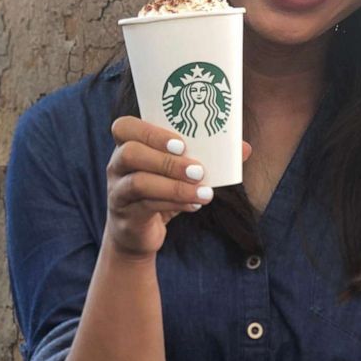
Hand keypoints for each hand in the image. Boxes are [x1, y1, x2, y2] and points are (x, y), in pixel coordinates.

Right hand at [106, 116, 251, 257]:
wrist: (138, 233)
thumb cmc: (161, 192)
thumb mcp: (181, 173)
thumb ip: (208, 157)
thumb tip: (243, 148)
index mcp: (129, 145)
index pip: (126, 127)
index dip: (151, 132)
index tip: (182, 143)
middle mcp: (117, 165)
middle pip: (130, 152)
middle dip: (167, 160)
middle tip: (198, 170)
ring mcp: (118, 190)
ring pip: (139, 182)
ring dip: (175, 186)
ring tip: (204, 192)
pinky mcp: (126, 214)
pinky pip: (146, 206)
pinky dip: (175, 204)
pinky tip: (195, 205)